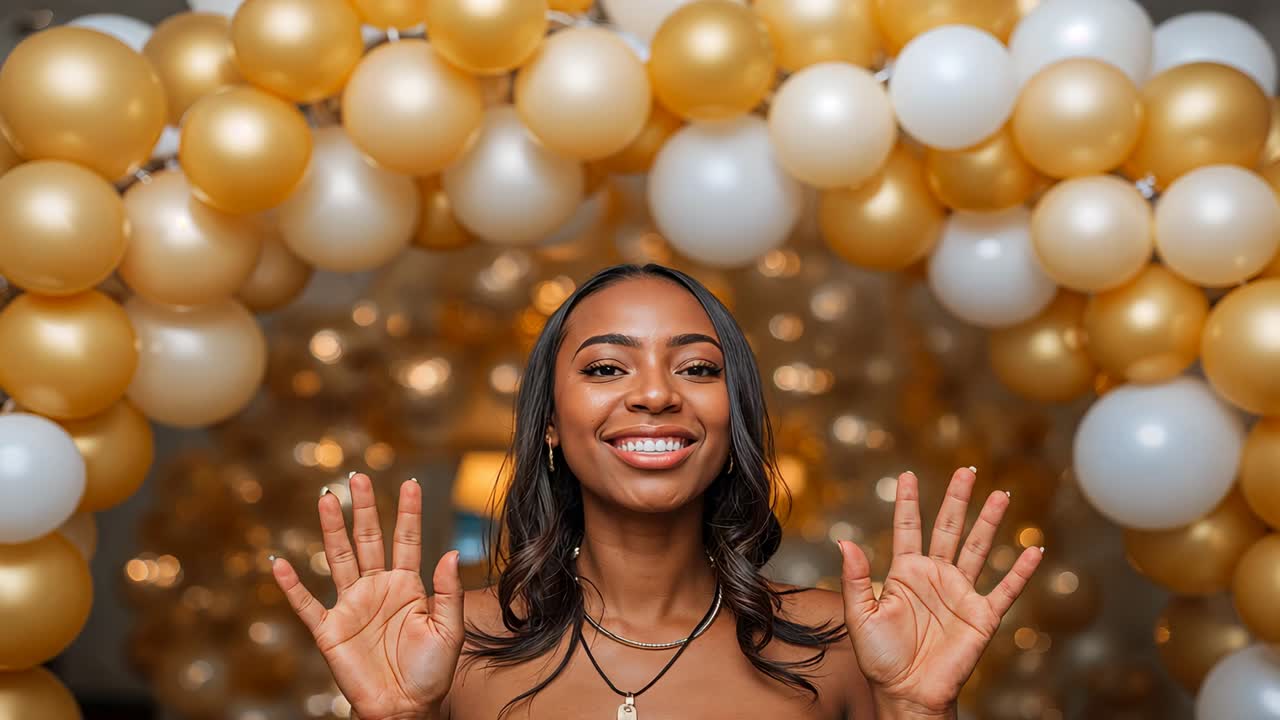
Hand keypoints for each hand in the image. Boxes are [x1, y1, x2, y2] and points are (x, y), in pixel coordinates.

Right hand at [271, 473, 463, 719]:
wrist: (405, 708)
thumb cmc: (431, 672)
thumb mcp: (449, 630)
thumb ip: (448, 592)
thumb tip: (450, 552)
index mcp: (408, 585)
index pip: (407, 539)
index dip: (409, 512)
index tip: (411, 482)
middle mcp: (377, 588)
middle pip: (369, 539)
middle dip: (364, 509)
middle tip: (358, 477)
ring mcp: (351, 606)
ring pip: (338, 559)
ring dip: (332, 530)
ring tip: (326, 498)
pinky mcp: (330, 630)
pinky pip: (307, 604)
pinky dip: (292, 585)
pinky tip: (280, 563)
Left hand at [836, 468, 1042, 714]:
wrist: (907, 692)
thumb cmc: (880, 657)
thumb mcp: (860, 615)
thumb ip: (856, 578)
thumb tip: (844, 541)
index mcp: (905, 573)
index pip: (907, 528)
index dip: (908, 502)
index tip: (908, 474)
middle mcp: (935, 576)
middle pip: (948, 528)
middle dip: (957, 499)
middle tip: (966, 470)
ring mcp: (961, 594)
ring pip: (978, 549)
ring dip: (990, 522)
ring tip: (1002, 494)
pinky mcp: (982, 616)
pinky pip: (1005, 589)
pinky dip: (1020, 571)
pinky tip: (1034, 550)